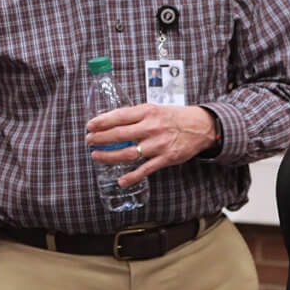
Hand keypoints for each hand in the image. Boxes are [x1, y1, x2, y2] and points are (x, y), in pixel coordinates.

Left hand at [84, 104, 215, 187]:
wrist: (200, 126)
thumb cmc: (173, 117)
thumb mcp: (154, 109)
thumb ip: (135, 115)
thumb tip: (111, 121)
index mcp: (147, 112)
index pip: (120, 116)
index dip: (102, 121)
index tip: (90, 126)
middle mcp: (151, 127)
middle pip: (120, 134)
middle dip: (101, 138)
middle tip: (89, 141)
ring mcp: (158, 144)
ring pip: (129, 153)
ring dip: (110, 156)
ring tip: (96, 156)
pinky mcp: (166, 158)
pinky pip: (145, 169)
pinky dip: (132, 177)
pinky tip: (121, 180)